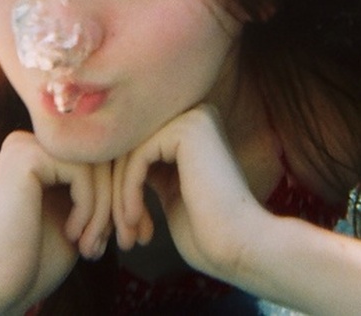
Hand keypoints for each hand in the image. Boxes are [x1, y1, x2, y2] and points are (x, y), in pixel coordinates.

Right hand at [0, 131, 112, 313]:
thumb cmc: (37, 258)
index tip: (117, 235)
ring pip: (96, 165)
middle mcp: (29, 141)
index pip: (100, 158)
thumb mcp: (78, 215)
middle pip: (101, 158)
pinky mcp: (25, 157)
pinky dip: (88, 207)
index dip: (118, 196)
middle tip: (109, 243)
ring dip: (103, 211)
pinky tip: (72, 234)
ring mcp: (24, 145)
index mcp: (39, 152)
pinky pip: (82, 172)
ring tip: (91, 246)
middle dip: (114, 204)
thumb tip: (136, 159)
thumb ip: (99, 185)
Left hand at [112, 105, 269, 280]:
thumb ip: (153, 168)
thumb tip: (119, 157)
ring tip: (128, 233)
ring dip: (121, 197)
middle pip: (132, 148)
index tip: (129, 228)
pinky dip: (128, 191)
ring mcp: (193, 119)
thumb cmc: (209, 232)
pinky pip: (136, 157)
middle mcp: (196, 115)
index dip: (125, 189)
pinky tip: (135, 219)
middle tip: (125, 235)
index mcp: (196, 128)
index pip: (139, 149)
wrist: (241, 245)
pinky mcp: (185, 131)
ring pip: (130, 153)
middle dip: (120, 194)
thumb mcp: (173, 191)